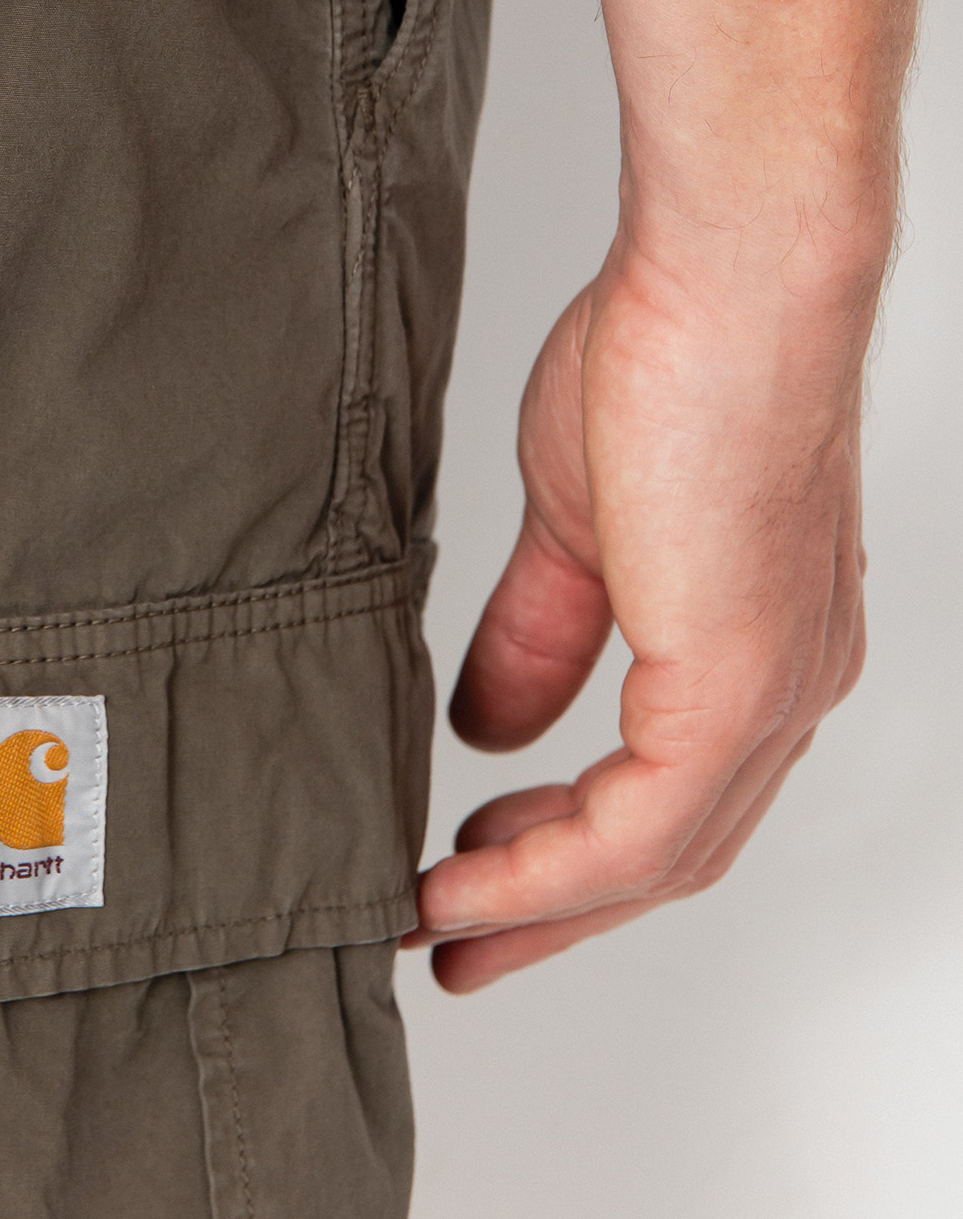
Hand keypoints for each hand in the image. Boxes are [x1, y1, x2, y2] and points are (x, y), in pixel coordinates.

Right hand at [407, 240, 871, 991]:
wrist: (730, 281)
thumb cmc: (671, 350)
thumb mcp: (580, 523)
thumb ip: (541, 632)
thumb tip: (493, 728)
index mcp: (756, 641)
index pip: (668, 793)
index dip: (567, 852)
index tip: (472, 871)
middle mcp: (784, 684)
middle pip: (669, 855)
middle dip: (550, 909)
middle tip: (452, 937)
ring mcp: (769, 694)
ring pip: (656, 860)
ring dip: (536, 906)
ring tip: (434, 923)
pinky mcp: (736, 687)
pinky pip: (637, 831)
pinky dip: (544, 873)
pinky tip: (466, 883)